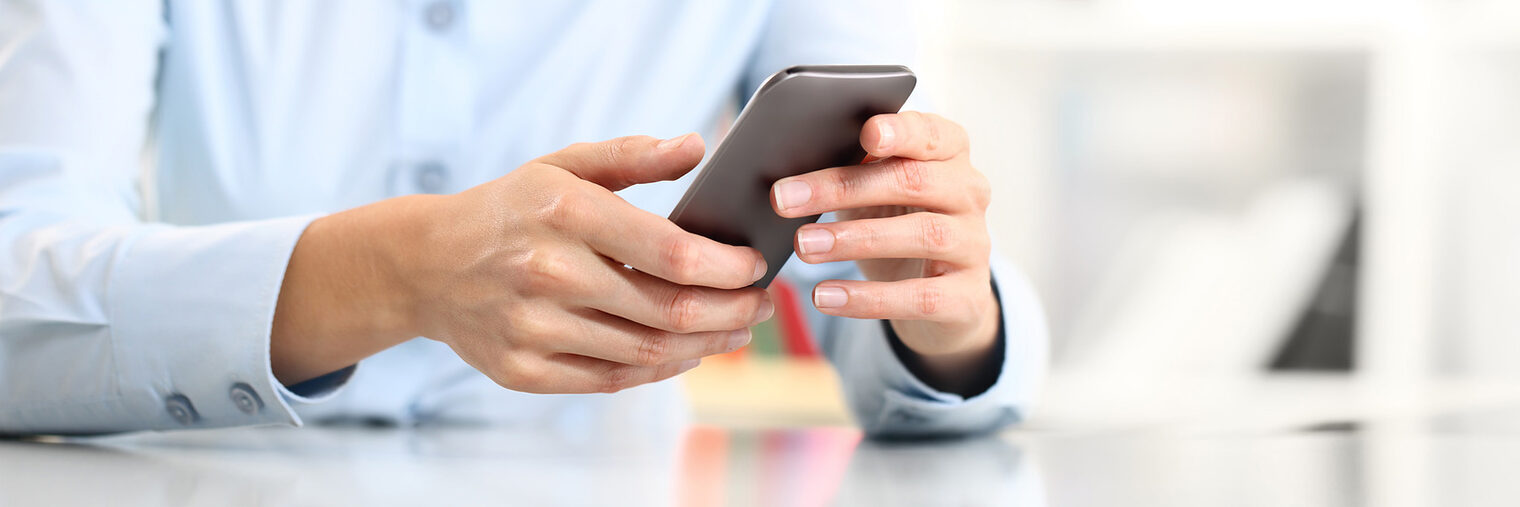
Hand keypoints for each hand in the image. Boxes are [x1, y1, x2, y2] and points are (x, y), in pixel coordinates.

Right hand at [272, 134, 773, 393]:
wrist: (426, 265)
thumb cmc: (510, 210)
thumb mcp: (563, 166)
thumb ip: (633, 155)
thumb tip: (697, 147)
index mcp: (564, 214)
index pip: (670, 252)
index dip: (727, 266)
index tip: (757, 264)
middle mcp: (548, 274)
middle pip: (668, 310)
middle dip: (731, 310)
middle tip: (762, 304)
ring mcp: (533, 329)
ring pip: (648, 351)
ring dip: (706, 344)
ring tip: (735, 328)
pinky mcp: (524, 370)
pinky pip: (613, 379)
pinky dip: (660, 368)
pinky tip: (687, 350)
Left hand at [771, 112, 1000, 394]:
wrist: (938, 297)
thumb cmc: (895, 224)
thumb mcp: (875, 190)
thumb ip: (851, 166)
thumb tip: (788, 162)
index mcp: (949, 153)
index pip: (932, 133)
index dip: (902, 132)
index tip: (866, 133)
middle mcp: (970, 193)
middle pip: (913, 181)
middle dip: (844, 187)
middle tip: (782, 198)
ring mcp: (974, 245)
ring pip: (922, 234)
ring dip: (855, 239)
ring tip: (802, 246)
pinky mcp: (967, 296)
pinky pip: (919, 297)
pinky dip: (868, 299)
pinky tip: (825, 296)